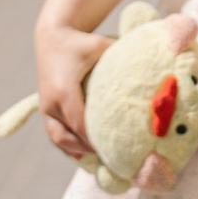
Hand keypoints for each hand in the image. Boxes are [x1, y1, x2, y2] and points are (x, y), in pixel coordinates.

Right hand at [34, 22, 114, 159]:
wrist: (52, 38)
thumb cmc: (82, 42)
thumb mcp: (101, 46)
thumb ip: (122, 59)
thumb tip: (152, 70)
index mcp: (64, 90)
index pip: (82, 124)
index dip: (98, 139)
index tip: (118, 149)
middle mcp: (51, 102)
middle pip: (72, 136)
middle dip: (92, 149)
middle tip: (116, 160)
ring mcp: (46, 108)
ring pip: (60, 139)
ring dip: (79, 150)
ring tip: (102, 160)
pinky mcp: (45, 109)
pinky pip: (54, 134)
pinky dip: (68, 146)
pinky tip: (84, 156)